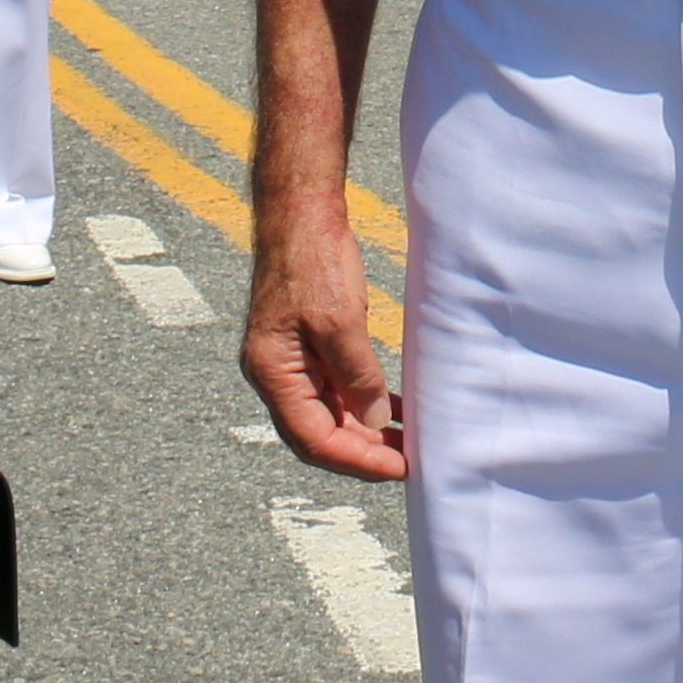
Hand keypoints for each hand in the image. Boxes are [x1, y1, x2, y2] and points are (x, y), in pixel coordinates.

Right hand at [240, 208, 403, 483]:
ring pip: (329, 416)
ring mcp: (290, 363)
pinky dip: (364, 404)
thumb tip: (377, 422)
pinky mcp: (306, 348)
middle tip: (410, 461)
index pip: (313, 440)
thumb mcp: (340, 321)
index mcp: (272, 373)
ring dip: (366, 432)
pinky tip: (395, 411)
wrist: (300, 213)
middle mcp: (275, 375)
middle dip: (364, 453)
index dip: (357, 461)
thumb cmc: (313, 260)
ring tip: (408, 443)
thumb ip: (357, 376)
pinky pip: (335, 391)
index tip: (399, 469)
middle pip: (318, 435)